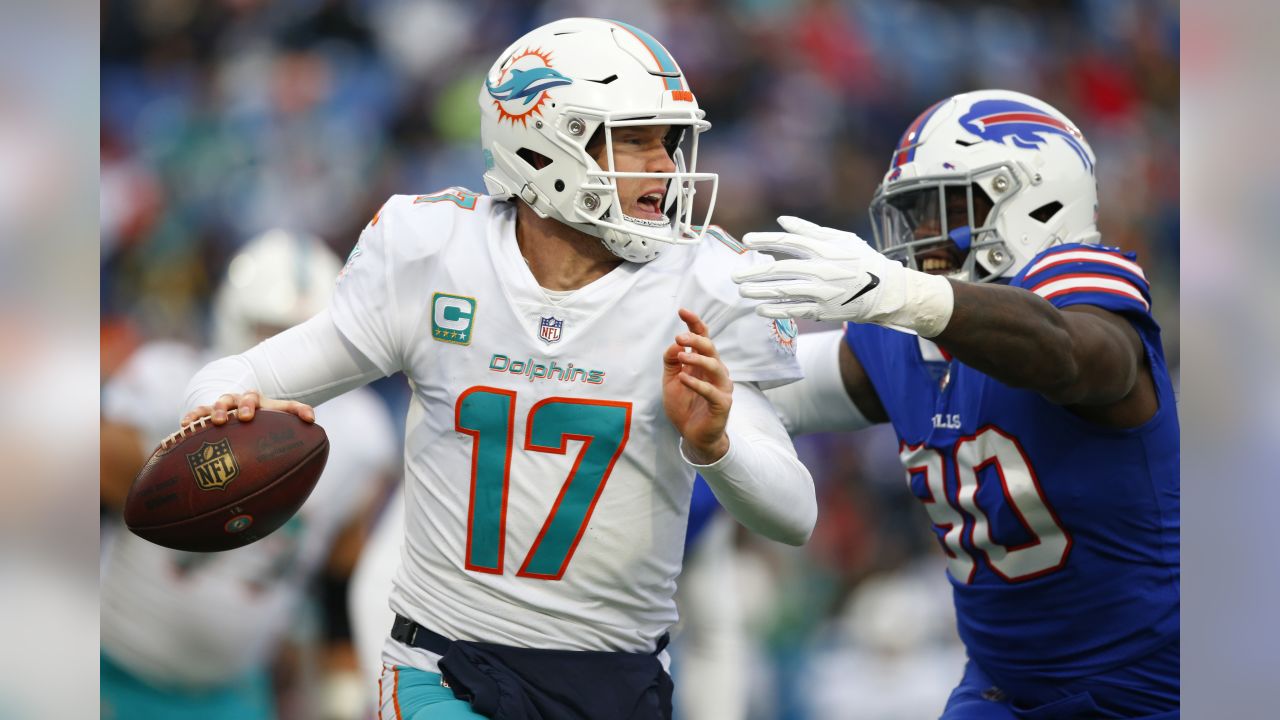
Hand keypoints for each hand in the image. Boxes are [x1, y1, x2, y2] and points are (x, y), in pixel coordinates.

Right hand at [180, 390, 315, 426]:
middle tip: (235, 419)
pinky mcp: (206, 416)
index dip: (250, 406)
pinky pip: (197, 414)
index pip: (253, 398)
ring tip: (214, 423)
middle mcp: (236, 401)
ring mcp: (220, 407)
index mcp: (255, 400)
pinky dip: (192, 418)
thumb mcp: (279, 412)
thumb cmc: (264, 416)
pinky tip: (185, 426)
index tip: (249, 417)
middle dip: (233, 407)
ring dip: (212, 412)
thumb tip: (312, 419)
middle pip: (232, 399)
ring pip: (214, 405)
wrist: (241, 413)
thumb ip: (297, 411)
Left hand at [662, 308, 731, 463]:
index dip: (694, 323)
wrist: (693, 436)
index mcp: (703, 363)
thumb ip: (671, 362)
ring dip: (698, 359)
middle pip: (710, 348)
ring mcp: (721, 387)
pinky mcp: (722, 404)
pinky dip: (697, 383)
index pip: (702, 338)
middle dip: (696, 339)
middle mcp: (715, 372)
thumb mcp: (670, 381)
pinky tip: (683, 378)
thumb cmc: (685, 406)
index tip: (682, 311)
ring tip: (681, 356)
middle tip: (680, 337)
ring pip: (715, 366)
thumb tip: (674, 345)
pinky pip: (712, 391)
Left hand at [732, 216, 952, 336]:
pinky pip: (794, 311)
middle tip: (735, 275)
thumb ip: (810, 230)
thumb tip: (782, 221)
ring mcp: (821, 292)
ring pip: (783, 292)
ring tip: (742, 291)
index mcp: (825, 250)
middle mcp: (821, 271)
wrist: (886, 292)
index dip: (766, 240)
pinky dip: (775, 310)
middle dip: (754, 272)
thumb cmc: (862, 261)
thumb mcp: (841, 239)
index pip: (789, 243)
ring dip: (759, 292)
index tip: (747, 240)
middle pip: (780, 270)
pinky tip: (759, 309)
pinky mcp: (823, 311)